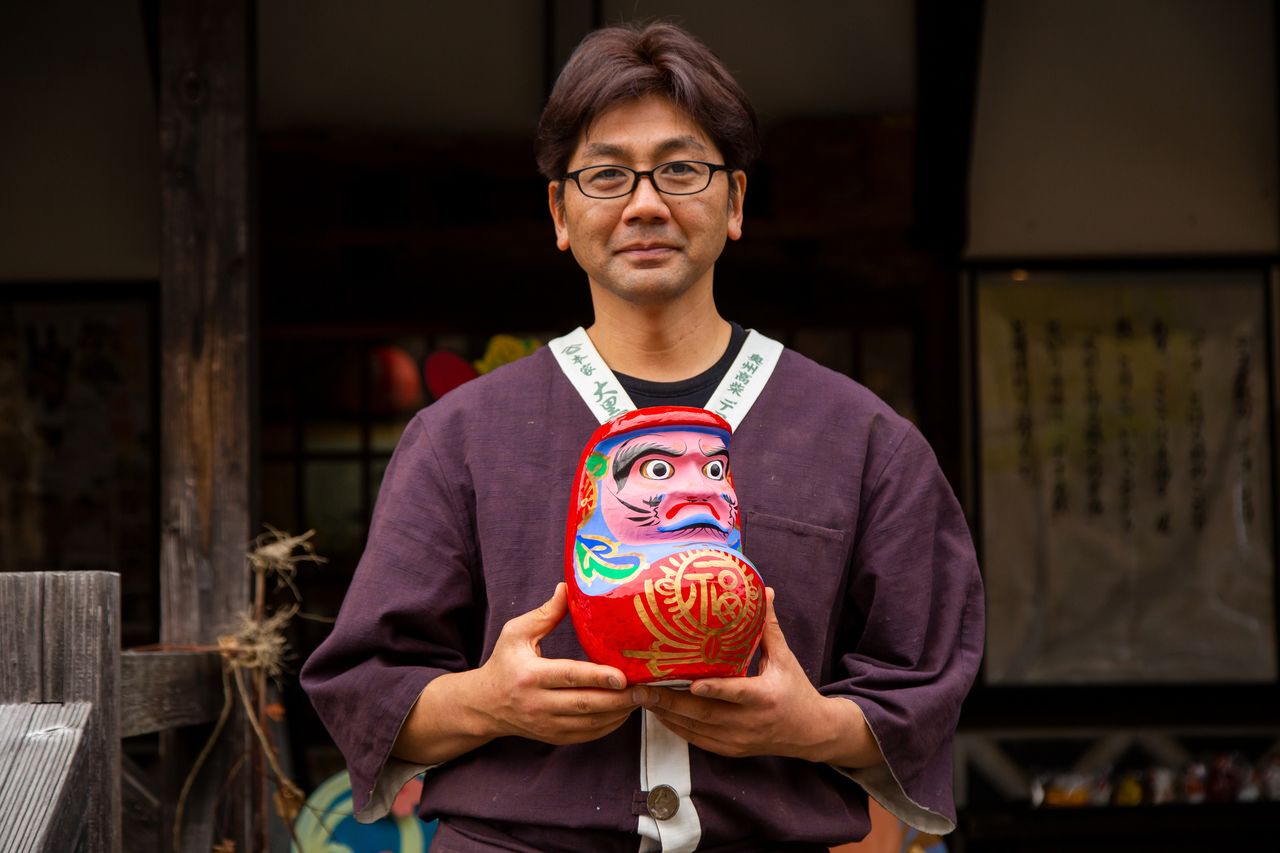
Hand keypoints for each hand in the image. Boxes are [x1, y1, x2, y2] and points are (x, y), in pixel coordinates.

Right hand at [467, 582, 640, 744]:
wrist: (485, 705)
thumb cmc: (504, 663)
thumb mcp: (516, 634)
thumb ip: (545, 613)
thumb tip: (568, 587)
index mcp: (530, 675)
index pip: (569, 676)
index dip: (597, 677)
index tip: (623, 676)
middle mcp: (538, 704)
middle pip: (585, 704)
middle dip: (618, 699)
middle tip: (646, 689)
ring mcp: (547, 724)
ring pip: (590, 723)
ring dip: (619, 713)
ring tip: (642, 698)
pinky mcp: (554, 737)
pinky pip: (588, 735)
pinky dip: (610, 726)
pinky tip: (625, 712)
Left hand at [634, 589, 882, 767]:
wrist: (810, 733)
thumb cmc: (796, 690)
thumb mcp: (784, 658)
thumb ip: (768, 627)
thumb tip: (765, 591)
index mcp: (765, 697)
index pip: (737, 693)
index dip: (715, 689)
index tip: (692, 683)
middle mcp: (749, 722)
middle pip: (705, 714)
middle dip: (671, 703)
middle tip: (642, 689)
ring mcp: (738, 740)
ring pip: (696, 730)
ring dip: (667, 715)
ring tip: (641, 698)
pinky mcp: (730, 750)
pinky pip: (697, 740)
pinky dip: (676, 728)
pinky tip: (658, 713)